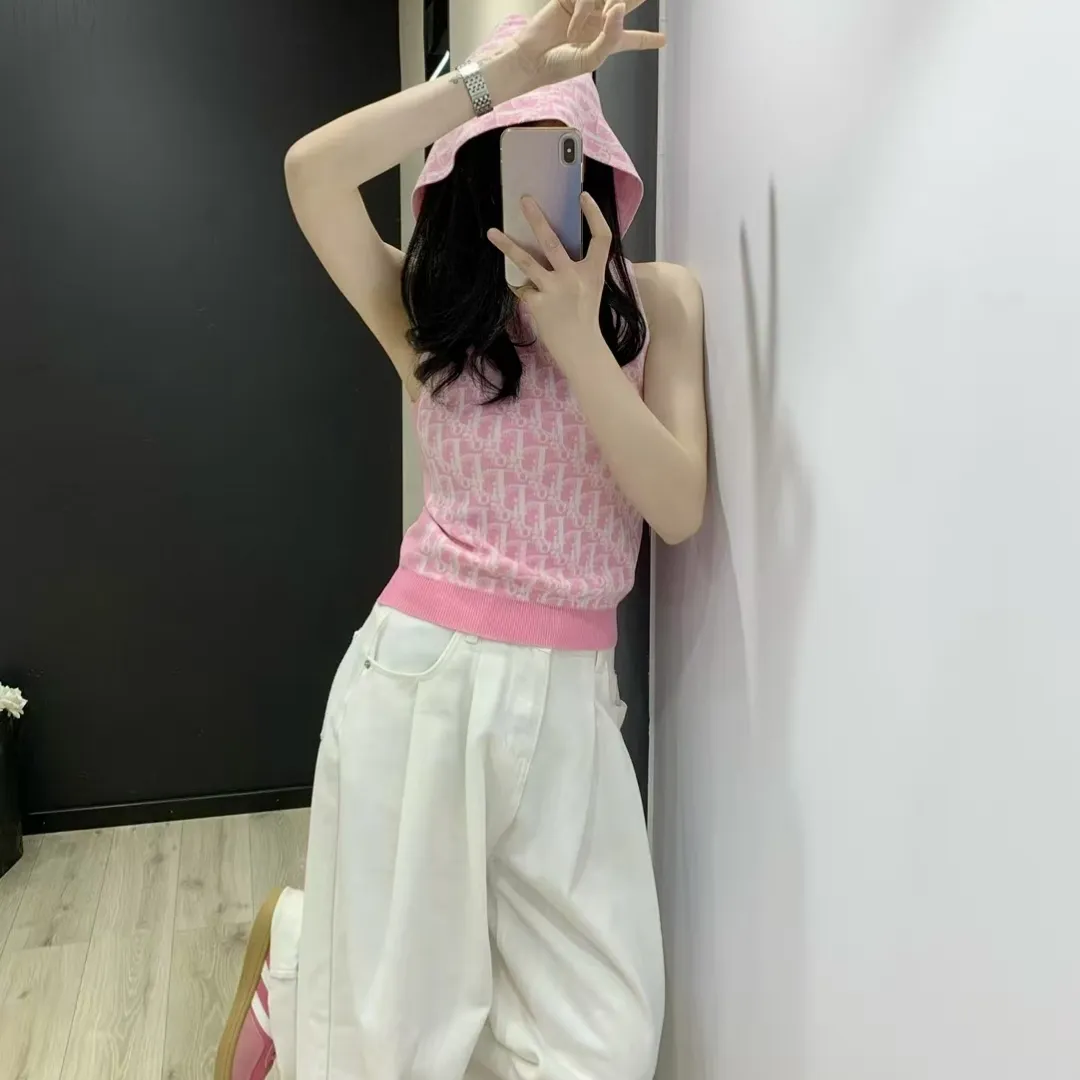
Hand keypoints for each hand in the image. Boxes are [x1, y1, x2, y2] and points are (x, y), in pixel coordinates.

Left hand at [487, 192, 612, 369]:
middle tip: (524, 200)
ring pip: (526, 262)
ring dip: (507, 246)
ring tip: (491, 232)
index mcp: (594, 272)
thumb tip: (550, 244)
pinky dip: (525, 291)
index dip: (594, 215)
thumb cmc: (585, 316)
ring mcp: (554, 289)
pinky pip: (524, 288)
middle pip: (553, 241)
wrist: (580, 348)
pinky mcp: (537, 303)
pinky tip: (533, 299)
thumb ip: (579, 267)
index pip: (601, 237)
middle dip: (537, 219)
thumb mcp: (591, 287)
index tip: (583, 197)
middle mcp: (574, 277)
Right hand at [512, 0, 664, 84]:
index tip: (663, 39)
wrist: (530, 58)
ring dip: (609, 3)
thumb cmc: (557, 66)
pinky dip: (582, 9)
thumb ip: (611, 36)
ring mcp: (585, 10)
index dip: (649, 39)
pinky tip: (572, 25)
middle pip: (625, 5)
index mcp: (607, 43)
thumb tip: (620, 9)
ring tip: (605, 12)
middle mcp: (599, 24)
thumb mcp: (591, 59)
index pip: (632, 39)